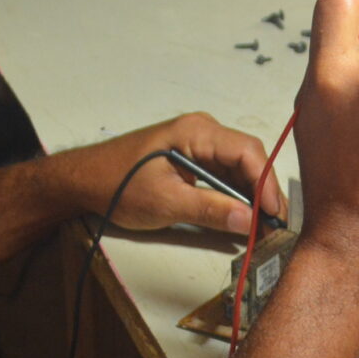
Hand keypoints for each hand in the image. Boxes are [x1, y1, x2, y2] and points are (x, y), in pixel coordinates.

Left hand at [63, 113, 283, 235]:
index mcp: (196, 132)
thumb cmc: (116, 185)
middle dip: (263, 192)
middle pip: (248, 159)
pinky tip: (243, 217)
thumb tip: (249, 221)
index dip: (266, 184)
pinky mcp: (192, 159)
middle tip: (275, 225)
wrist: (83, 180)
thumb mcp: (165, 202)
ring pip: (239, 169)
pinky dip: (235, 196)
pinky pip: (224, 174)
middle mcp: (202, 132)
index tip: (274, 214)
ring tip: (263, 225)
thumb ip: (210, 210)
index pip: (247, 152)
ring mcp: (198, 145)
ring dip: (251, 196)